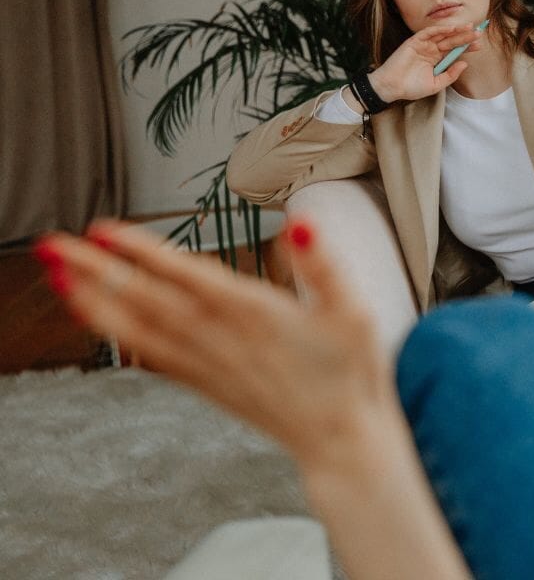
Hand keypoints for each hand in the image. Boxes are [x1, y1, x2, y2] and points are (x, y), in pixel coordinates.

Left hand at [35, 220, 472, 579]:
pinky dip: (117, 334)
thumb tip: (299, 220)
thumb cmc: (348, 372)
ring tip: (59, 277)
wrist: (339, 439)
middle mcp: (221, 340)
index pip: (187, 276)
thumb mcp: (353, 310)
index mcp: (255, 316)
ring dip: (94, 302)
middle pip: (147, 301)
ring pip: (139, 330)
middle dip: (97, 271)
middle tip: (54, 245)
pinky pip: (151, 355)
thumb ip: (322, 263)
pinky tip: (99, 319)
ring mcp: (208, 364)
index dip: (144, 252)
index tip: (105, 229)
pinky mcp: (205, 382)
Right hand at [368, 22, 483, 102]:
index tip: (479, 45)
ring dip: (455, 31)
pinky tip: (451, 29)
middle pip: (452, 41)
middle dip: (465, 37)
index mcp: (437, 60)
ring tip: (469, 28)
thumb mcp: (436, 84)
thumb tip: (465, 63)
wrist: (392, 87)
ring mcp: (423, 45)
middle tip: (479, 33)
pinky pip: (428, 32)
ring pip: (442, 35)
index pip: (455, 51)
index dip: (467, 47)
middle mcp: (432, 50)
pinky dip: (439, 29)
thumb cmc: (412, 87)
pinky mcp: (414, 41)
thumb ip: (451, 75)